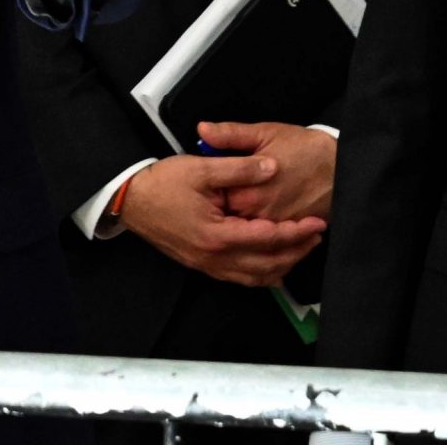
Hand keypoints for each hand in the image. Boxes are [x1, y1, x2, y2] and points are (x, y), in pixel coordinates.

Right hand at [115, 155, 326, 287]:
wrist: (131, 201)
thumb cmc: (162, 183)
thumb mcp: (201, 169)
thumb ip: (239, 168)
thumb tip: (272, 167)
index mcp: (218, 235)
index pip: (268, 238)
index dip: (296, 231)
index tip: (316, 222)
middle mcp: (215, 258)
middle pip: (268, 265)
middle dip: (297, 251)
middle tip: (316, 236)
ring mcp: (208, 265)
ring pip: (256, 277)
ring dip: (283, 264)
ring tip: (301, 249)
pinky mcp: (203, 265)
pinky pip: (241, 278)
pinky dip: (262, 273)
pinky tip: (273, 263)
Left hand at [199, 121, 335, 222]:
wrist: (343, 167)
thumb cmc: (304, 148)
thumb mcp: (265, 133)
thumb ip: (230, 135)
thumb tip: (202, 129)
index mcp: (248, 191)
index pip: (213, 200)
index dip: (208, 192)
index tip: (206, 183)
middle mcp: (260, 215)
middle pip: (227, 218)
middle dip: (220, 208)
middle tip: (218, 194)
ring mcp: (275, 228)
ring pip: (246, 230)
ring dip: (238, 220)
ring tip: (238, 203)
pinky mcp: (290, 234)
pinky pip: (266, 238)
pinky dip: (258, 229)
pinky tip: (255, 216)